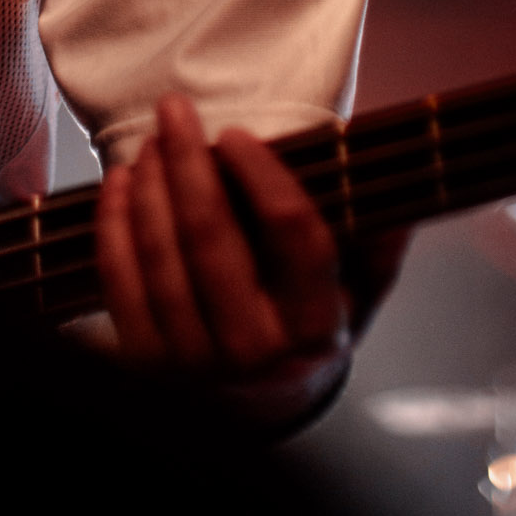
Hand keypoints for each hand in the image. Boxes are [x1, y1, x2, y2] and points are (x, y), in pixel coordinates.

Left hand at [95, 93, 353, 417]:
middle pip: (213, 239)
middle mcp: (257, 353)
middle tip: (175, 110)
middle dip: (188, 163)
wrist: (259, 405)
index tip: (238, 133)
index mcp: (316, 327)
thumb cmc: (307, 326)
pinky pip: (121, 284)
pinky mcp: (148, 366)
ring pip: (162, 258)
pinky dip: (114, 226)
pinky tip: (120, 184)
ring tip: (151, 143)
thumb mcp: (356, 294)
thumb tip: (401, 203)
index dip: (264, 175)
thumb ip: (377, 246)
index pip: (293, 234)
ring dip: (150, 187)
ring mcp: (197, 365)